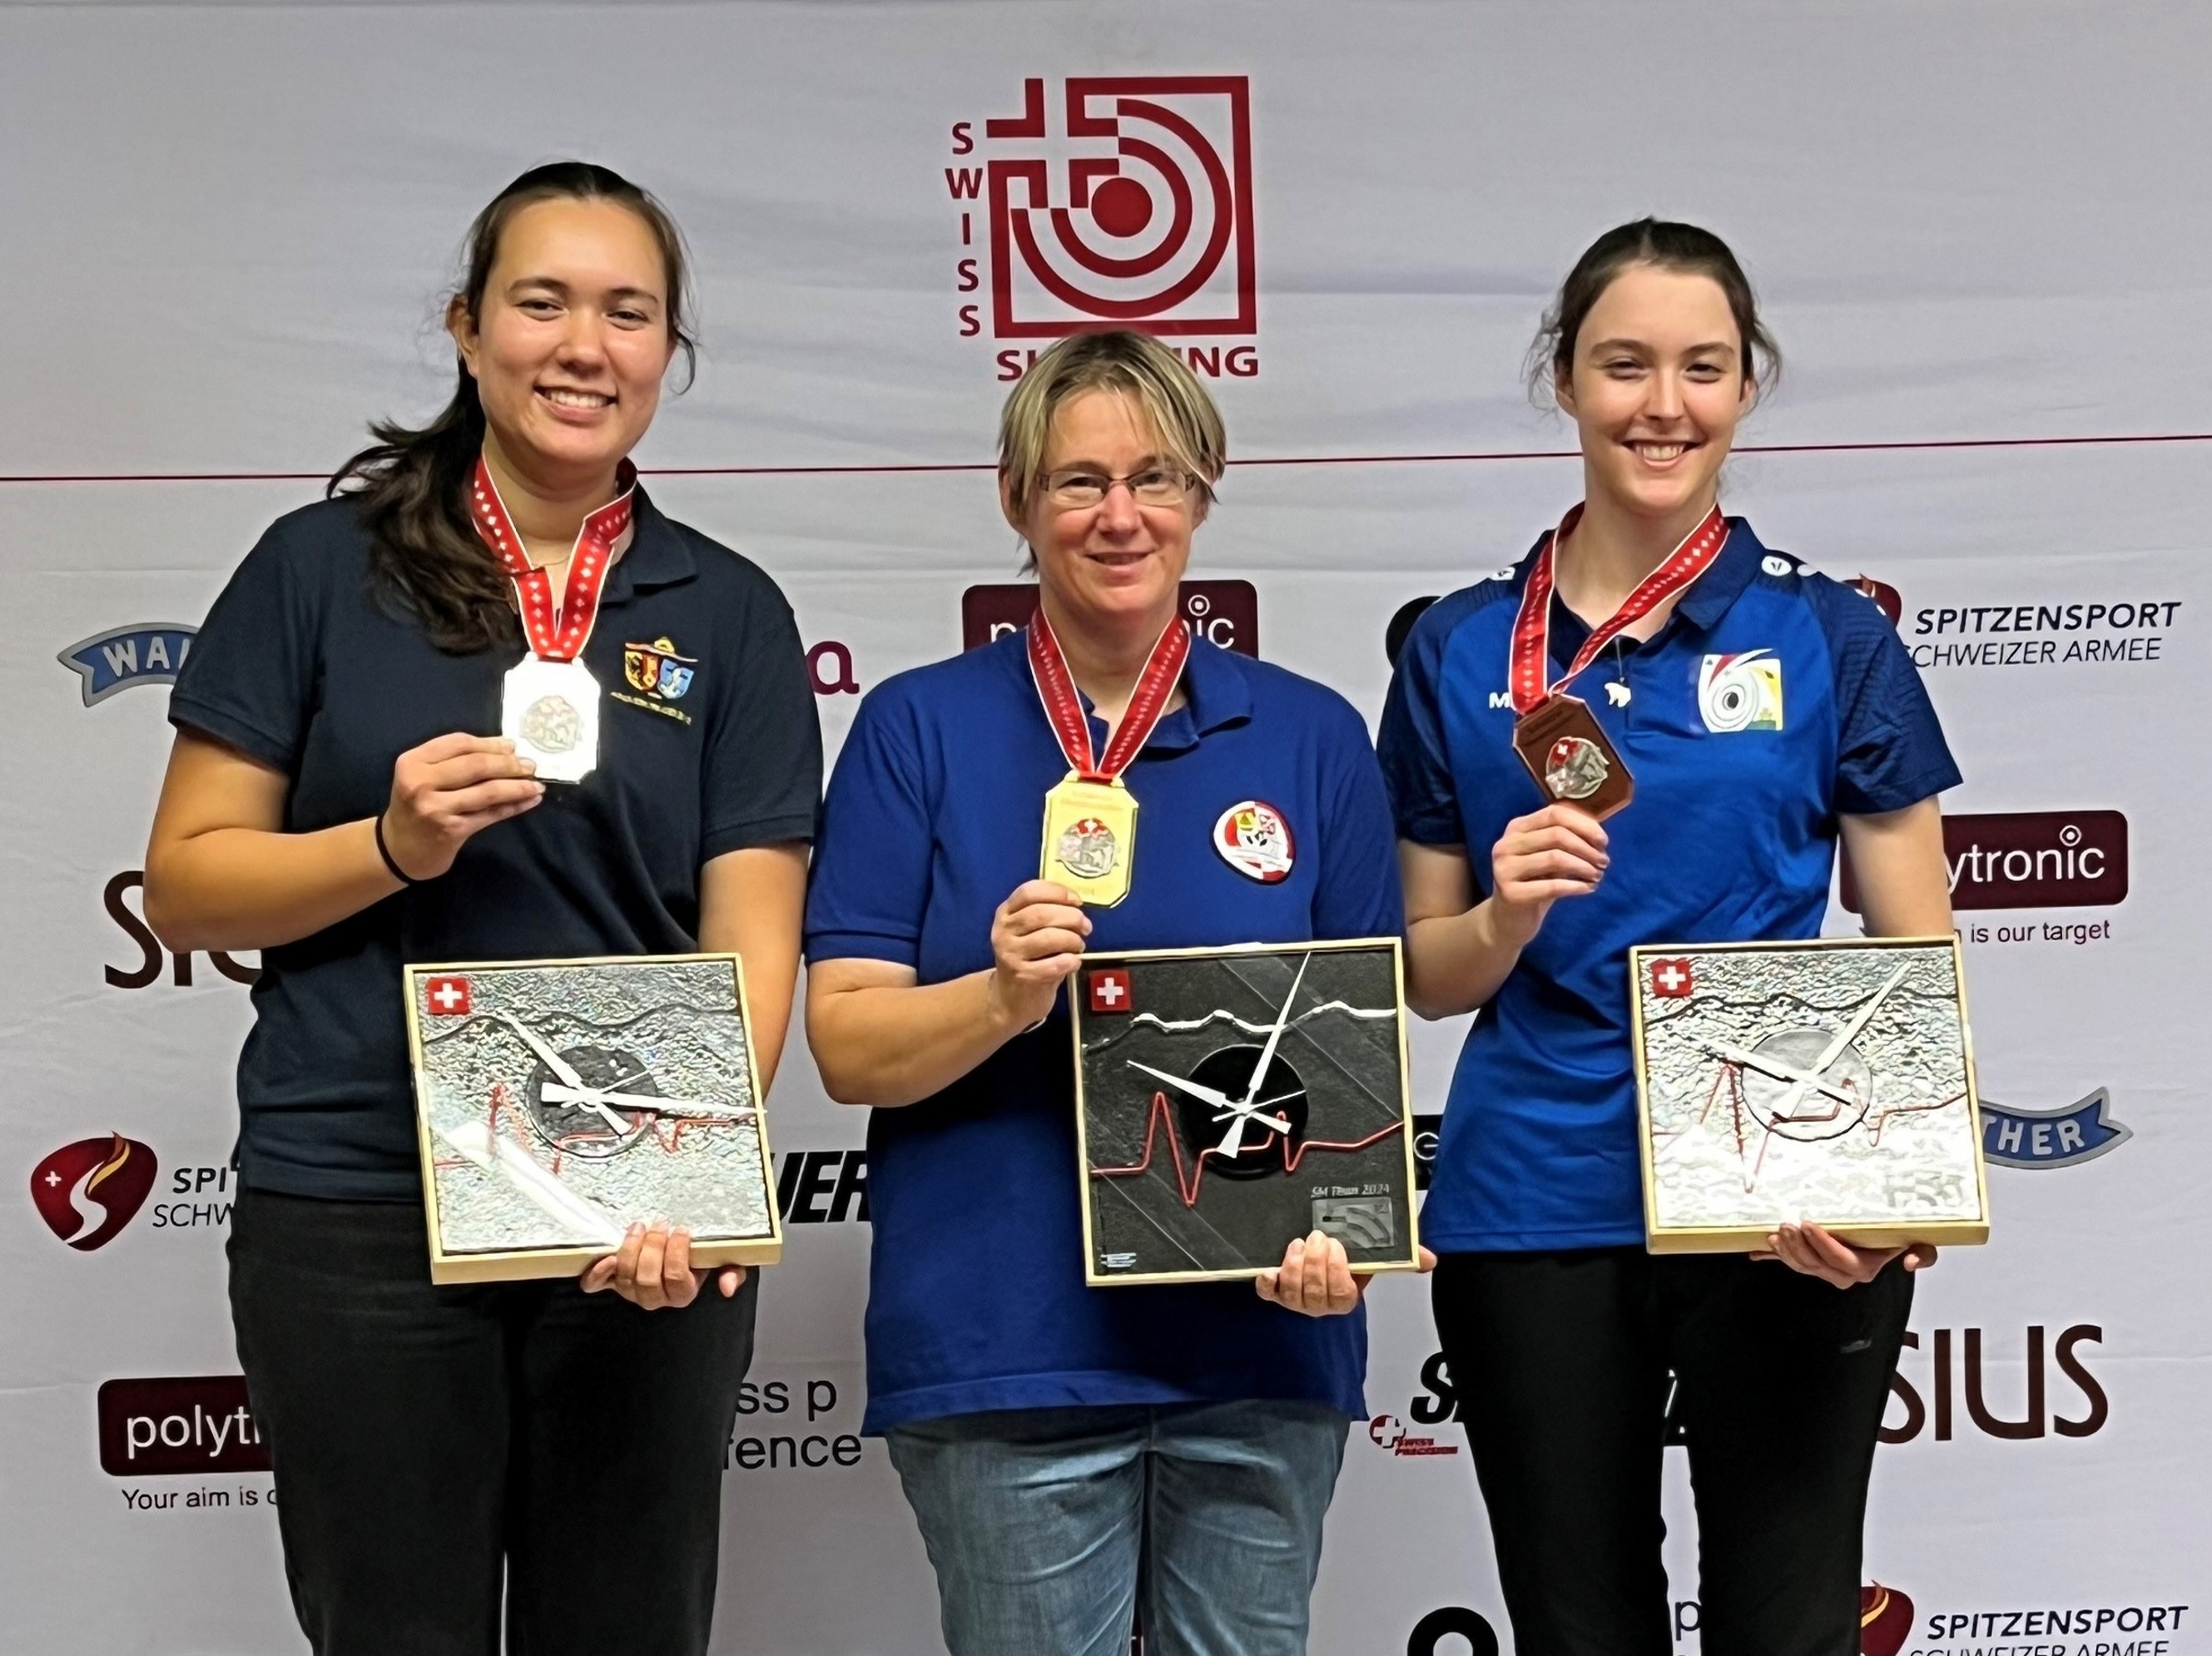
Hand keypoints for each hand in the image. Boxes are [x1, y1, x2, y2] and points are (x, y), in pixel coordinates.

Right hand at [379, 733, 544, 880]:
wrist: (398, 848)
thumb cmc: (415, 806)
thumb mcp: (422, 775)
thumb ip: (452, 760)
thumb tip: (505, 748)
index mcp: (413, 762)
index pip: (459, 743)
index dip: (491, 743)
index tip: (512, 746)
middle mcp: (420, 783)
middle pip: (476, 765)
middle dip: (509, 763)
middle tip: (530, 765)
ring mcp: (436, 808)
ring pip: (488, 791)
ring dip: (518, 786)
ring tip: (537, 784)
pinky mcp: (452, 830)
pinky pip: (491, 814)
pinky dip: (514, 806)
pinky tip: (530, 801)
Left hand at [580, 1223, 745, 1309]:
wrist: (677, 1252)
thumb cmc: (701, 1256)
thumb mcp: (723, 1261)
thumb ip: (731, 1271)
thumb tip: (727, 1288)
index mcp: (683, 1294)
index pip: (676, 1278)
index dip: (677, 1253)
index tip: (682, 1229)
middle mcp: (655, 1298)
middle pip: (648, 1278)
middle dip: (653, 1248)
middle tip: (661, 1223)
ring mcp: (630, 1291)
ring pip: (625, 1277)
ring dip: (630, 1249)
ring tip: (640, 1226)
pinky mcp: (610, 1282)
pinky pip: (596, 1285)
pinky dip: (597, 1272)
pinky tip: (606, 1257)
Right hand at [985, 880, 1088, 1034]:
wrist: (1012, 996)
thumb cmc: (1030, 957)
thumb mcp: (1030, 930)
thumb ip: (1048, 913)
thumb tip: (1076, 905)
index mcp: (1006, 912)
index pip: (1029, 891)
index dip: (1057, 892)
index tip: (1076, 901)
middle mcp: (1003, 930)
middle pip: (1040, 913)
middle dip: (1071, 917)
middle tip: (1086, 926)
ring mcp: (1010, 953)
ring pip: (1047, 937)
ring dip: (1071, 939)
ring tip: (1079, 945)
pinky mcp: (1021, 976)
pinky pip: (1052, 964)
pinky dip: (1069, 961)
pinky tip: (1074, 962)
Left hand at [1256, 1231, 1358, 1315]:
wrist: (1326, 1266)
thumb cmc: (1343, 1263)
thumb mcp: (1357, 1261)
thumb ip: (1359, 1258)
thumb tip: (1358, 1247)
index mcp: (1343, 1301)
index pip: (1340, 1292)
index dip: (1336, 1266)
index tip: (1334, 1244)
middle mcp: (1319, 1307)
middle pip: (1314, 1290)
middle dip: (1315, 1259)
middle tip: (1317, 1237)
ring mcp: (1296, 1303)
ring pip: (1292, 1292)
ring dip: (1294, 1265)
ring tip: (1298, 1244)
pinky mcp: (1277, 1295)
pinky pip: (1268, 1294)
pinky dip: (1267, 1283)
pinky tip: (1268, 1272)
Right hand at [1488, 804, 1608, 942]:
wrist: (1510, 919)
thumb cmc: (1535, 881)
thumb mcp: (1548, 855)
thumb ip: (1568, 839)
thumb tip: (1598, 834)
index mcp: (1517, 828)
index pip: (1554, 813)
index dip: (1584, 825)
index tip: (1603, 841)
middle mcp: (1506, 844)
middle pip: (1557, 834)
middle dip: (1587, 848)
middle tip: (1603, 863)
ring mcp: (1504, 869)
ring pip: (1555, 858)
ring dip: (1584, 867)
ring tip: (1597, 876)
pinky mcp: (1510, 893)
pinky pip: (1552, 886)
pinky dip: (1576, 886)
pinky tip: (1588, 889)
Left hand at [1754, 1221, 1937, 1288]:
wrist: (1886, 1238)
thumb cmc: (1899, 1237)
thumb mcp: (1918, 1241)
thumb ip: (1923, 1253)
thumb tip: (1911, 1263)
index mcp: (1862, 1269)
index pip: (1839, 1260)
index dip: (1822, 1244)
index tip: (1809, 1224)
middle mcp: (1841, 1274)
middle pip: (1815, 1265)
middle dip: (1798, 1247)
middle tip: (1786, 1225)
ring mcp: (1824, 1269)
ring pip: (1801, 1265)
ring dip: (1785, 1251)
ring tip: (1775, 1233)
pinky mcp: (1812, 1262)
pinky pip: (1790, 1262)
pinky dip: (1772, 1257)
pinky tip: (1755, 1252)